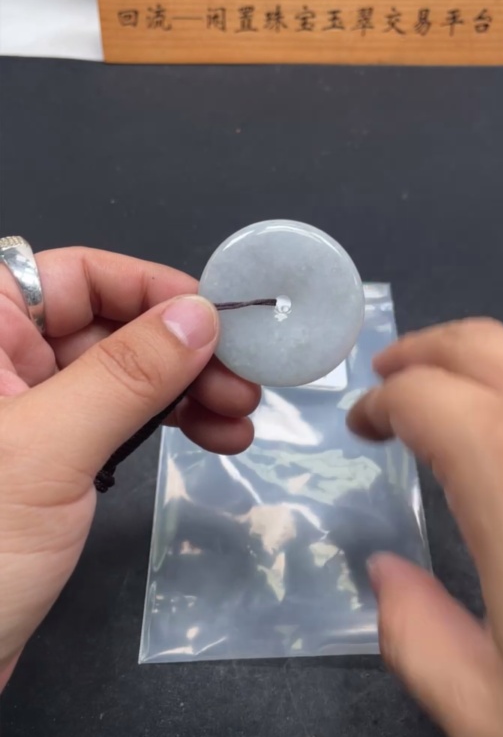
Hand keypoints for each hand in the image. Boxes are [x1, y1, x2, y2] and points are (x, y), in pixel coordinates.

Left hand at [0, 248, 259, 688]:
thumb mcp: (48, 449)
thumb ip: (126, 375)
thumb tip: (201, 315)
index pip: (74, 276)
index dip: (150, 289)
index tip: (217, 318)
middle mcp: (3, 363)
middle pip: (109, 324)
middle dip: (182, 350)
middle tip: (244, 381)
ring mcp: (27, 413)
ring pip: (122, 375)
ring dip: (187, 390)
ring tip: (241, 417)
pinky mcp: (49, 460)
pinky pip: (117, 422)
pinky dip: (167, 426)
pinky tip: (215, 438)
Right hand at [348, 319, 502, 736]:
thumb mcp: (492, 714)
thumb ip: (415, 636)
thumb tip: (386, 575)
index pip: (425, 397)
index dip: (382, 403)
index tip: (366, 427)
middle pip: (486, 345)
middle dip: (426, 351)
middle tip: (394, 375)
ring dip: (495, 360)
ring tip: (467, 396)